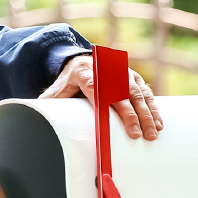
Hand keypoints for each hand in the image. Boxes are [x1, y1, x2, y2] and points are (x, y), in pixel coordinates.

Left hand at [39, 55, 163, 139]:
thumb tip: (38, 123)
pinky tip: (159, 123)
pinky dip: (153, 107)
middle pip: (123, 93)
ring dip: (148, 113)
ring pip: (138, 92)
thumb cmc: (66, 83)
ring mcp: (121, 72)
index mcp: (84, 73)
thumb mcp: (55, 93)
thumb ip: (50, 106)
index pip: (99, 89)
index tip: (122, 127)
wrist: (77, 61)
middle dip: (135, 116)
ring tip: (154, 132)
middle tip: (141, 136)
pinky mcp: (131, 76)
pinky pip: (145, 92)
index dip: (113, 107)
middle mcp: (107, 70)